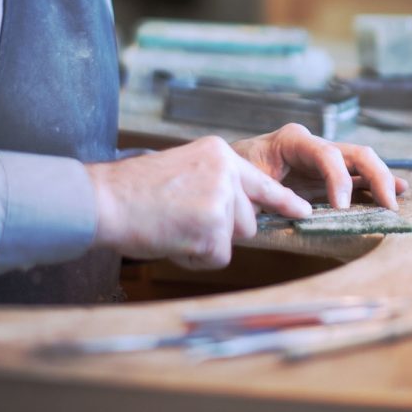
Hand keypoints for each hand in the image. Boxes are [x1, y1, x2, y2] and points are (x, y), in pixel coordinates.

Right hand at [87, 135, 311, 268]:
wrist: (105, 200)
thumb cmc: (134, 191)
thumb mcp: (183, 169)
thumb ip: (214, 184)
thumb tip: (237, 213)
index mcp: (219, 153)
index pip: (261, 182)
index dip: (284, 202)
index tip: (305, 212)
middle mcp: (226, 171)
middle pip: (248, 219)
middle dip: (221, 230)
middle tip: (181, 220)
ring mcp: (221, 198)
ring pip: (234, 238)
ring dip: (207, 243)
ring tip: (174, 226)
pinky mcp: (213, 226)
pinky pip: (217, 257)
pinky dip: (195, 257)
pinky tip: (171, 238)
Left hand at [231, 123, 406, 210]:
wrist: (225, 171)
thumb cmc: (233, 174)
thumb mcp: (246, 181)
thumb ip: (270, 192)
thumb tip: (300, 212)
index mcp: (292, 140)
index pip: (326, 154)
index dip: (338, 180)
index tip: (341, 209)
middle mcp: (313, 145)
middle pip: (355, 154)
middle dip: (376, 176)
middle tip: (387, 205)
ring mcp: (323, 158)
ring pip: (362, 162)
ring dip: (383, 180)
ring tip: (397, 200)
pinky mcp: (327, 175)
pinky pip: (357, 176)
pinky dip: (376, 183)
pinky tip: (398, 191)